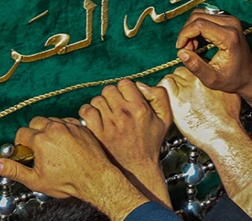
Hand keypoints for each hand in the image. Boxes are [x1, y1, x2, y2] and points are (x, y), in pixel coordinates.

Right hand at [0, 117, 147, 219]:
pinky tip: (65, 142)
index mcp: (41, 140)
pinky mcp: (82, 126)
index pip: (22, 133)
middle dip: (33, 133)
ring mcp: (70, 126)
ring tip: (52, 146)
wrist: (95, 177)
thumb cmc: (68, 181)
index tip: (25, 152)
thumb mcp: (36, 180)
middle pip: (36, 122)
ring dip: (49, 129)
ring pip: (52, 120)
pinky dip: (63, 128)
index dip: (21, 144)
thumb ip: (14, 170)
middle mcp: (56, 128)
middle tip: (37, 147)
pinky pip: (67, 121)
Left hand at [79, 79, 172, 205]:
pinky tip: (95, 118)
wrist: (137, 168)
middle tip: (115, 105)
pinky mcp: (97, 133)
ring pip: (97, 100)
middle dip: (112, 95)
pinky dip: (88, 112)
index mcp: (140, 108)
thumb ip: (160, 96)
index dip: (125, 89)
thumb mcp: (165, 119)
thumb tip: (141, 85)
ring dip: (100, 104)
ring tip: (106, 113)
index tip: (126, 97)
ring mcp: (109, 124)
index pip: (125, 83)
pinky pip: (86, 111)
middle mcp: (124, 114)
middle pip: (109, 89)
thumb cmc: (151, 143)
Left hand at [159, 67, 241, 150]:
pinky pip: (165, 84)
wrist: (223, 133)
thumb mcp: (230, 94)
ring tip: (177, 96)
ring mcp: (187, 88)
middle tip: (183, 91)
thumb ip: (220, 84)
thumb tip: (215, 81)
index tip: (192, 83)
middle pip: (183, 70)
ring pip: (173, 77)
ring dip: (173, 85)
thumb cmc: (228, 118)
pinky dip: (164, 89)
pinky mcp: (176, 99)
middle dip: (182, 79)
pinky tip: (169, 98)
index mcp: (210, 75)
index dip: (192, 74)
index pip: (195, 65)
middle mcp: (198, 78)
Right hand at [175, 9, 251, 96]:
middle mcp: (232, 24)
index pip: (199, 25)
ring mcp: (231, 20)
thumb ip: (196, 67)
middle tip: (188, 50)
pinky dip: (197, 27)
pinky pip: (206, 16)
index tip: (180, 48)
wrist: (249, 75)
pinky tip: (200, 41)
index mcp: (229, 37)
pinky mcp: (228, 19)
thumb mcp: (212, 79)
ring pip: (200, 14)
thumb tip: (181, 52)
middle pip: (198, 17)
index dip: (184, 35)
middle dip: (186, 32)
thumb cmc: (232, 79)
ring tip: (193, 47)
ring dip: (191, 29)